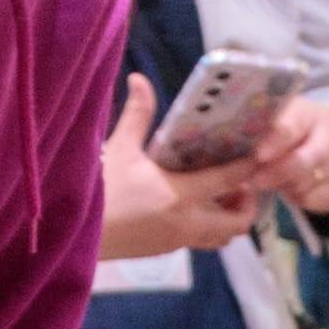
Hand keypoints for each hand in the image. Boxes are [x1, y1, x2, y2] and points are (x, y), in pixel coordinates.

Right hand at [98, 71, 265, 261]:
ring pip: (221, 238)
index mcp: (180, 195)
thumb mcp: (120, 148)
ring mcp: (177, 241)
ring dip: (229, 218)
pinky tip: (197, 205)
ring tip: (221, 194)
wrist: (71, 233)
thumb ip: (138, 114)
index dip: (248, 167)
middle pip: (237, 223)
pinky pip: (201, 241)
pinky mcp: (166, 250)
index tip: (257, 153)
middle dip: (247, 204)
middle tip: (242, 182)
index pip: (228, 181)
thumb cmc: (99, 190)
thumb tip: (139, 78)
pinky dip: (209, 226)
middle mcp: (186, 223)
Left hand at [245, 96, 328, 217]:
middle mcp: (324, 137)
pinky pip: (311, 198)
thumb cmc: (288, 128)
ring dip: (282, 186)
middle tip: (254, 181)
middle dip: (277, 172)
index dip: (274, 142)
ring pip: (306, 182)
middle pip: (304, 159)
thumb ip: (256, 128)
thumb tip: (225, 143)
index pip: (291, 127)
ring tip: (260, 183)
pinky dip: (293, 197)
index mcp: (304, 114)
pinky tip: (282, 190)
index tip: (258, 155)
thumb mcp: (277, 118)